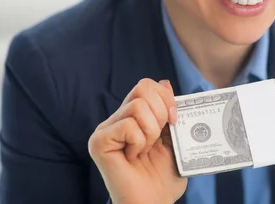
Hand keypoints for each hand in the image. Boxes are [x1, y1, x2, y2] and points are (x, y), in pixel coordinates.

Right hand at [89, 79, 186, 203]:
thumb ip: (169, 111)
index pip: (147, 85)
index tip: (175, 120)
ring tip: (145, 151)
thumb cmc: (163, 177)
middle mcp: (116, 119)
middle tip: (158, 139)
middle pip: (142, 88)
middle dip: (161, 113)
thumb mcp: (175, 139)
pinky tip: (133, 157)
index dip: (166, 98)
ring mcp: (105, 130)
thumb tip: (165, 82)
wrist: (154, 203)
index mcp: (133, 117)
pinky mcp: (99, 142)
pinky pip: (127, 126)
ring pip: (137, 106)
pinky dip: (139, 142)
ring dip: (151, 132)